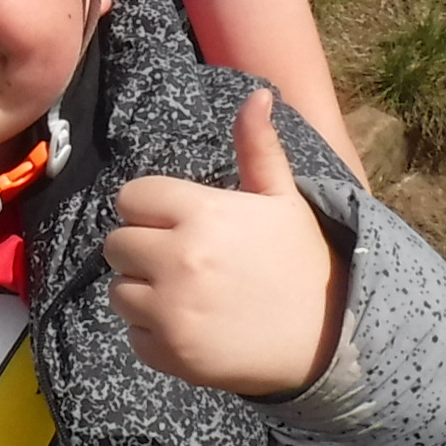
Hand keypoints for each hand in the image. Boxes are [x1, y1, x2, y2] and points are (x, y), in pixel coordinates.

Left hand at [104, 92, 348, 396]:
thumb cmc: (301, 261)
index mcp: (202, 212)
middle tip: (181, 262)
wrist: (328, 339)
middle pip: (116, 244)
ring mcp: (172, 308)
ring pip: (118, 291)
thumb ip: (258, 148)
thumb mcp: (284, 200)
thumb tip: (257, 94)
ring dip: (143, 293)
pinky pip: (132, 334)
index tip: (176, 224)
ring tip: (186, 296)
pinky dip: (153, 334)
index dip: (150, 210)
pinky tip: (191, 328)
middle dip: (142, 250)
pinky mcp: (170, 351)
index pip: (132, 197)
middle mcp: (179, 257)